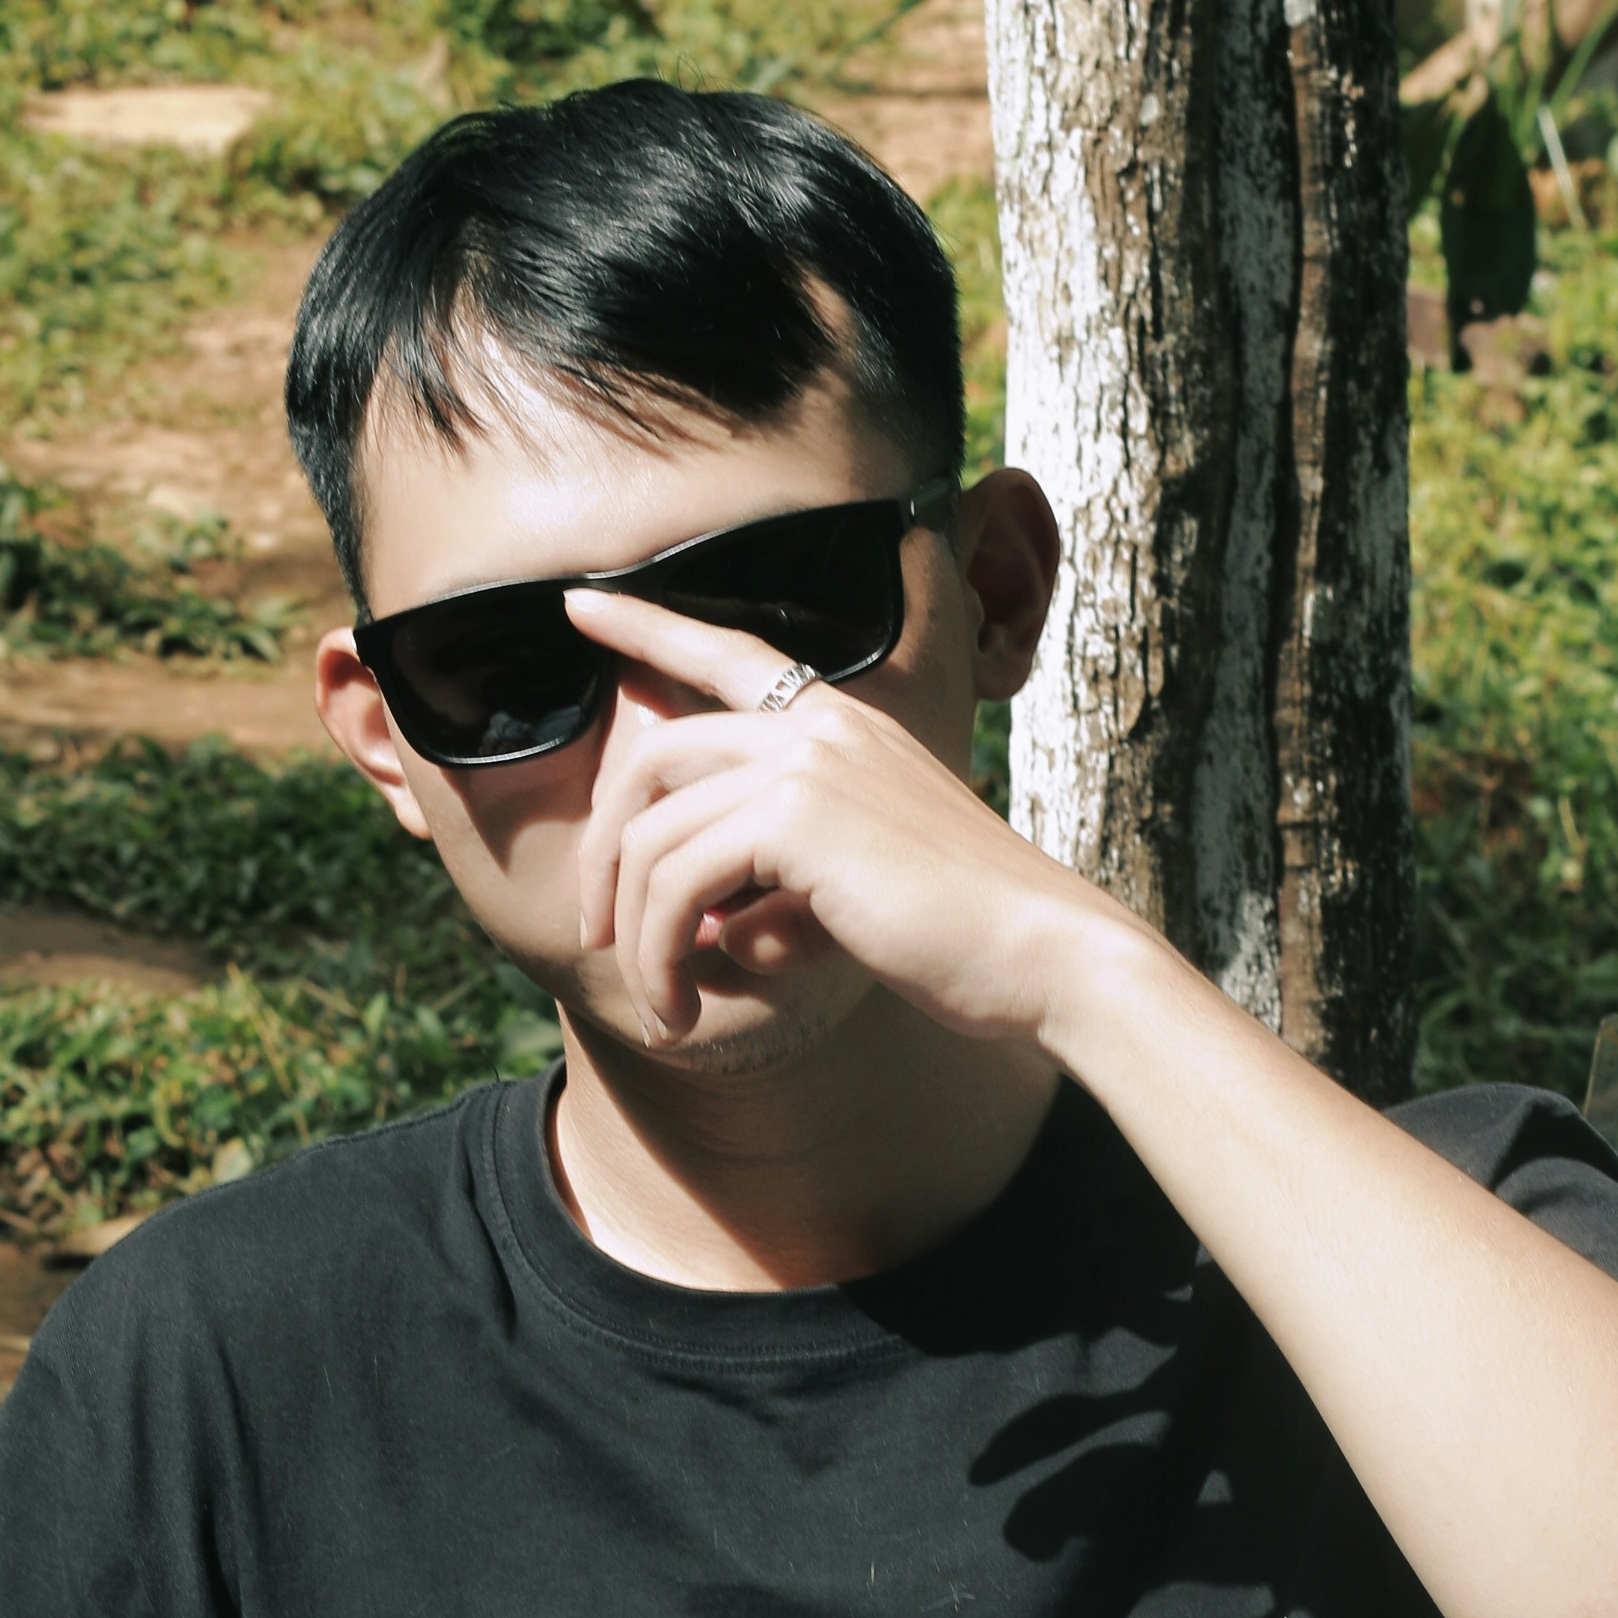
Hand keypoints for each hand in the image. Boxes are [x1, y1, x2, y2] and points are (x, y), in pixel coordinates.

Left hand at [566, 586, 1128, 1047]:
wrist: (1039, 954)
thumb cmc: (959, 938)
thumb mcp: (854, 898)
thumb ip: (779, 892)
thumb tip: (719, 935)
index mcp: (843, 726)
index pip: (731, 653)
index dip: (647, 626)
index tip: (579, 603)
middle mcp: (820, 726)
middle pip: (654, 757)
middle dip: (605, 852)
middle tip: (595, 935)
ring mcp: (806, 762)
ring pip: (655, 838)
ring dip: (637, 938)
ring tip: (661, 1010)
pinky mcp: (795, 817)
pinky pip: (677, 883)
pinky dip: (660, 957)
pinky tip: (685, 1015)